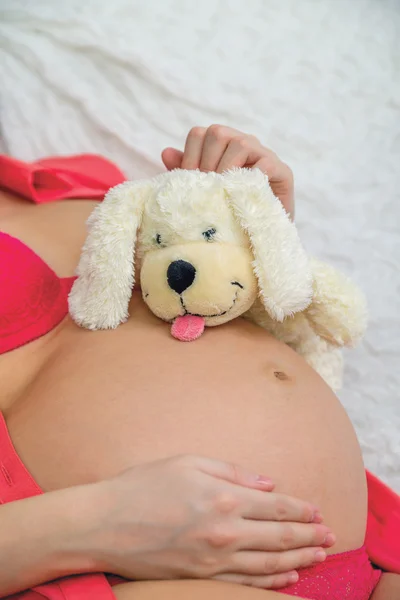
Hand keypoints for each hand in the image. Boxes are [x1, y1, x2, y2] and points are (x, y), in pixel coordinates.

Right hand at [91, 454, 334, 588]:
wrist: (104, 524)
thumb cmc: (143, 485)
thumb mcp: (187, 462)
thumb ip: (232, 471)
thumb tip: (267, 484)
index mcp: (223, 497)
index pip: (275, 507)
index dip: (301, 509)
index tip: (317, 511)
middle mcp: (224, 531)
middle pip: (279, 536)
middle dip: (309, 536)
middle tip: (330, 536)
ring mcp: (213, 560)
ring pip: (269, 563)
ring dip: (299, 560)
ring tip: (319, 557)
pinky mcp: (201, 578)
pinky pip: (246, 582)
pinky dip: (271, 582)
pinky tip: (287, 577)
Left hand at [162, 125, 294, 217]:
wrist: (260, 239)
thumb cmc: (229, 215)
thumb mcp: (203, 193)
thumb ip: (187, 173)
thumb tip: (166, 152)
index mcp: (222, 147)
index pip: (199, 134)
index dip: (189, 156)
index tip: (189, 182)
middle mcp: (244, 144)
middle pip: (218, 132)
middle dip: (206, 162)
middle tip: (206, 189)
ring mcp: (264, 155)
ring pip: (241, 143)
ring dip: (226, 169)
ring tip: (222, 192)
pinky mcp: (282, 171)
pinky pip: (265, 164)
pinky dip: (249, 179)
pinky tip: (240, 196)